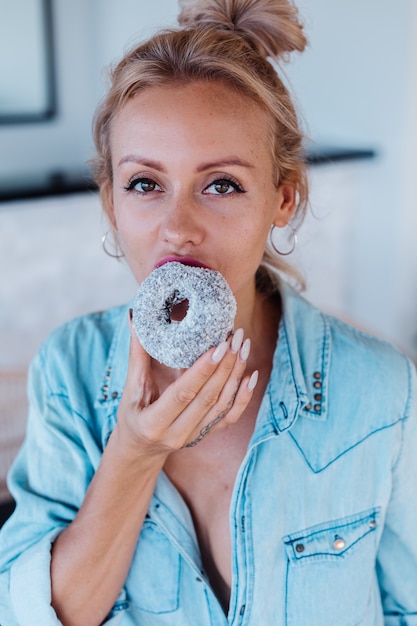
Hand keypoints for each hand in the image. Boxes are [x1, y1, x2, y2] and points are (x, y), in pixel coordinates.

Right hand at [115, 311, 257, 458]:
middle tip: (235, 337)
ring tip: (243, 347)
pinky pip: (229, 417)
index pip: (183, 394)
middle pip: (208, 397)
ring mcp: (195, 436)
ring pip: (222, 405)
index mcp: (154, 423)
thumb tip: (134, 319)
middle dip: (225, 365)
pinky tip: (251, 376)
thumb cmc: (132, 416)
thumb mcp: (130, 389)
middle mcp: (178, 433)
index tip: (218, 346)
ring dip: (235, 374)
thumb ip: (137, 355)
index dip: (202, 370)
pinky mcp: (207, 434)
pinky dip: (243, 397)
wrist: (140, 450)